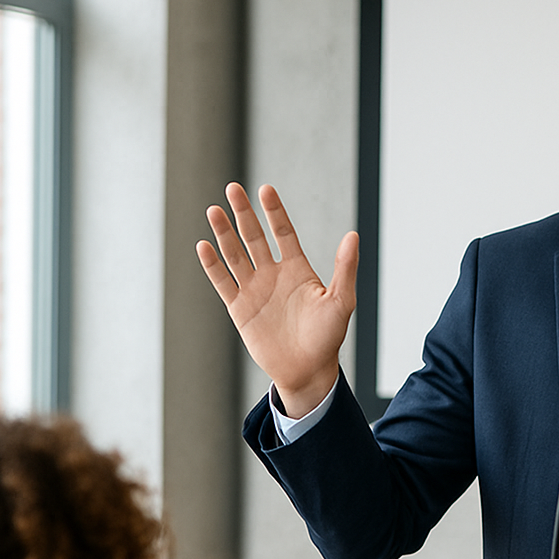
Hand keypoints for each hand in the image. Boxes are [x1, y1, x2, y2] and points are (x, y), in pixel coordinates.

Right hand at [197, 183, 357, 415]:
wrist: (307, 370)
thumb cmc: (327, 337)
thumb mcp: (341, 301)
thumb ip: (345, 268)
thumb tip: (354, 235)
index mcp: (297, 269)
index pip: (283, 233)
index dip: (274, 212)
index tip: (265, 189)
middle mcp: (273, 275)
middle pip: (253, 237)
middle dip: (243, 213)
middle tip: (233, 188)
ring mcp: (254, 290)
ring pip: (235, 255)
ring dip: (224, 233)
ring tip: (214, 210)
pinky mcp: (239, 308)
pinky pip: (223, 282)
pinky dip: (213, 265)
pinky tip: (204, 246)